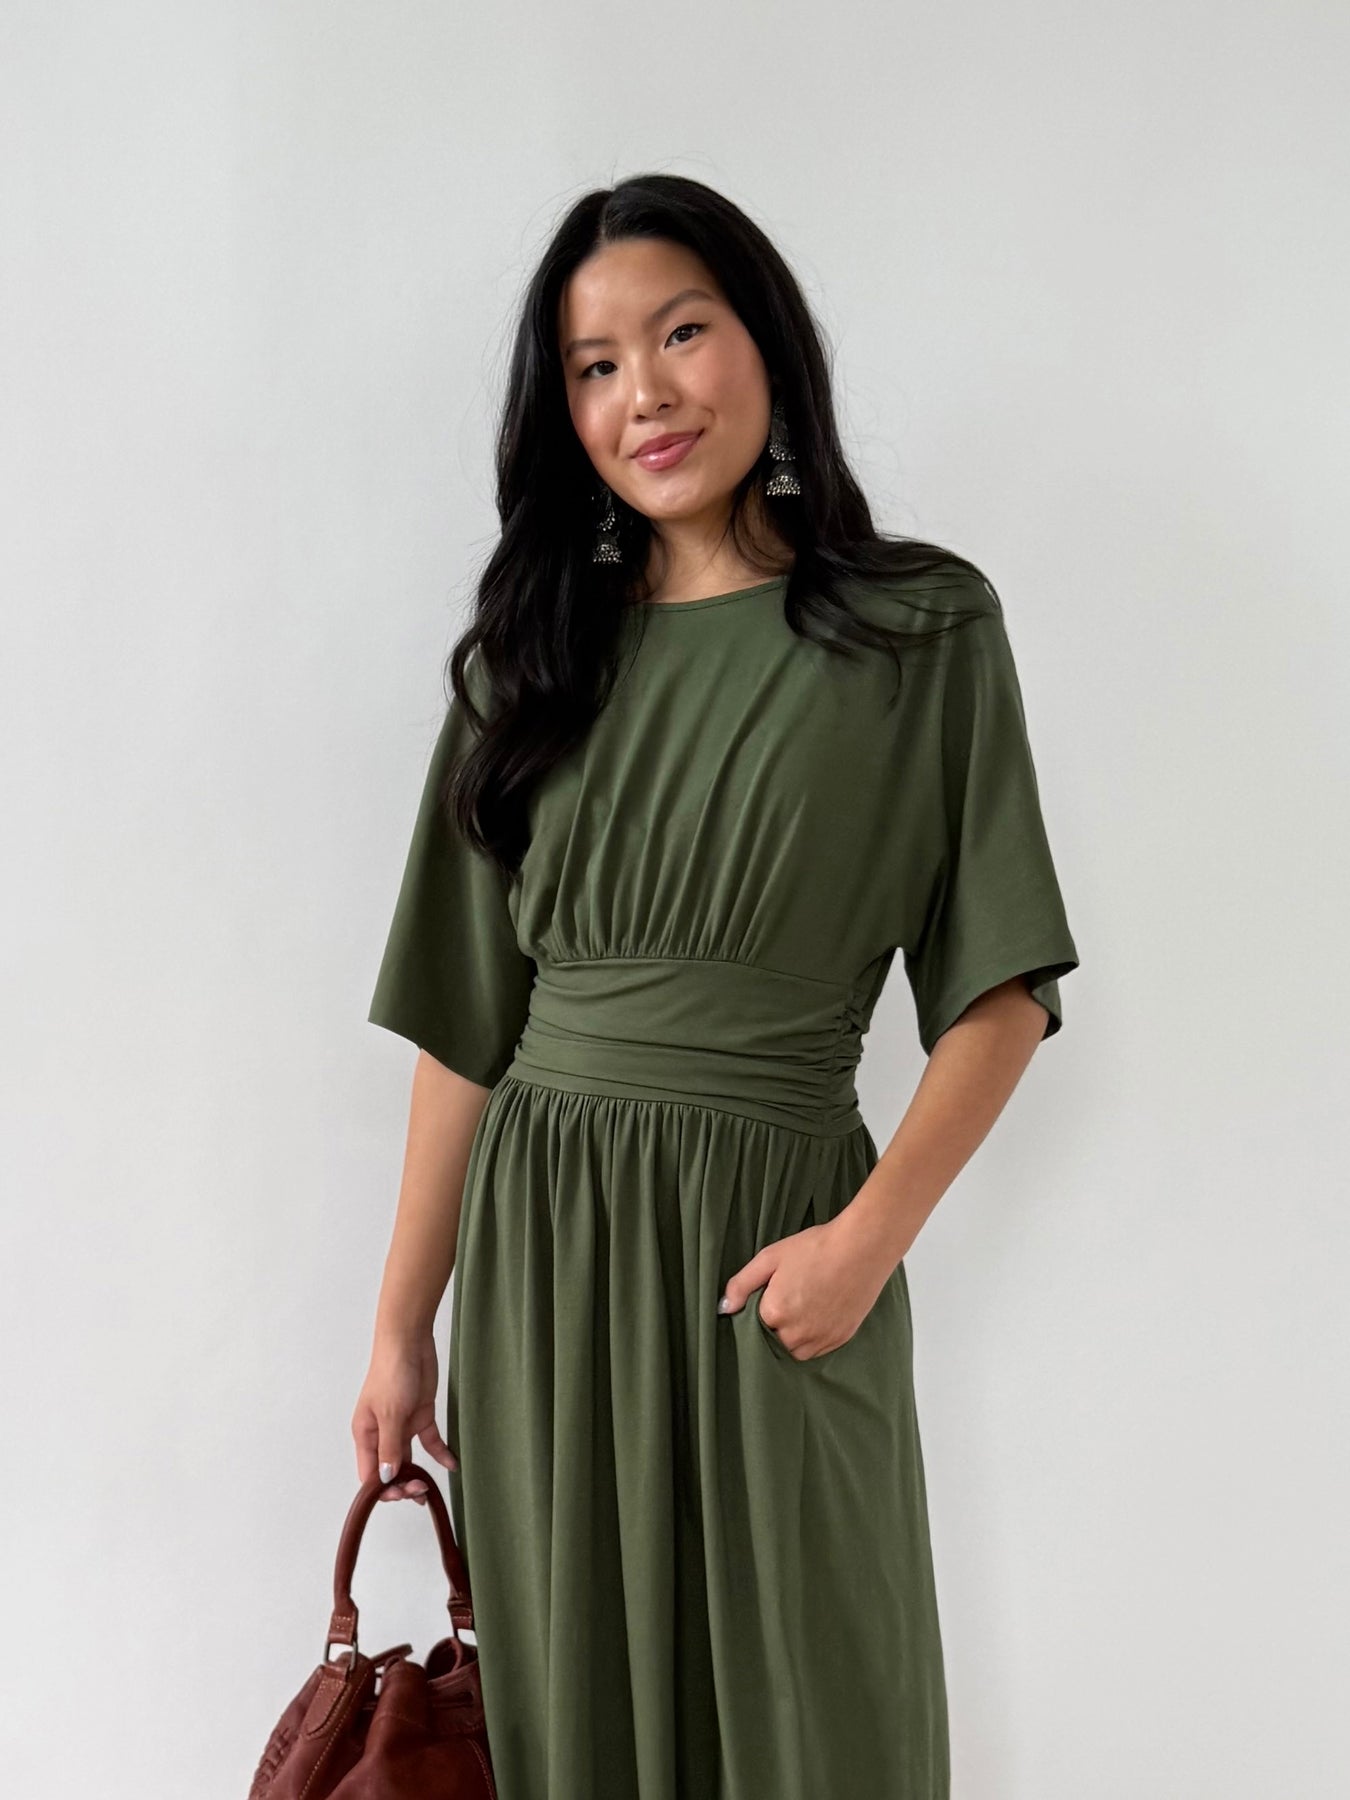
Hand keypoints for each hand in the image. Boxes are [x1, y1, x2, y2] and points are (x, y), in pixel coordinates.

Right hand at [351, 1332, 457, 1503]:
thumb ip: (389, 1447)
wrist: (410, 1341)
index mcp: (366, 1434)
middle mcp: (382, 1433)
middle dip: (401, 1484)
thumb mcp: (390, 1414)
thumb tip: (385, 1479)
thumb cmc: (391, 1373)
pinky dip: (440, 1454)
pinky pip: (430, 1441)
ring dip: (417, 1475)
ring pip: (408, 1459)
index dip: (383, 1490)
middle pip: (389, 1470)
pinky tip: (451, 1465)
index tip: (401, 1494)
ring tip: (429, 1489)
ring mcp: (402, 1425)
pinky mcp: (421, 1415)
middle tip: (419, 1490)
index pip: (369, 1474)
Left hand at [718, 1218, 893, 1360]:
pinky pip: (817, 1351)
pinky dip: (812, 1340)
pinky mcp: (840, 1339)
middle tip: (787, 1299)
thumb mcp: (770, 1257)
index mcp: (775, 1313)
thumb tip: (723, 1308)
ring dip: (792, 1337)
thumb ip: (742, 1284)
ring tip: (801, 1309)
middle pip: (773, 1342)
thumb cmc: (815, 1248)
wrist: (861, 1248)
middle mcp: (796, 1333)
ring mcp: (820, 1338)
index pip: (754, 1326)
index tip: (768, 1297)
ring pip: (794, 1352)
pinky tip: (816, 1316)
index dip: (759, 1311)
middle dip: (775, 1326)